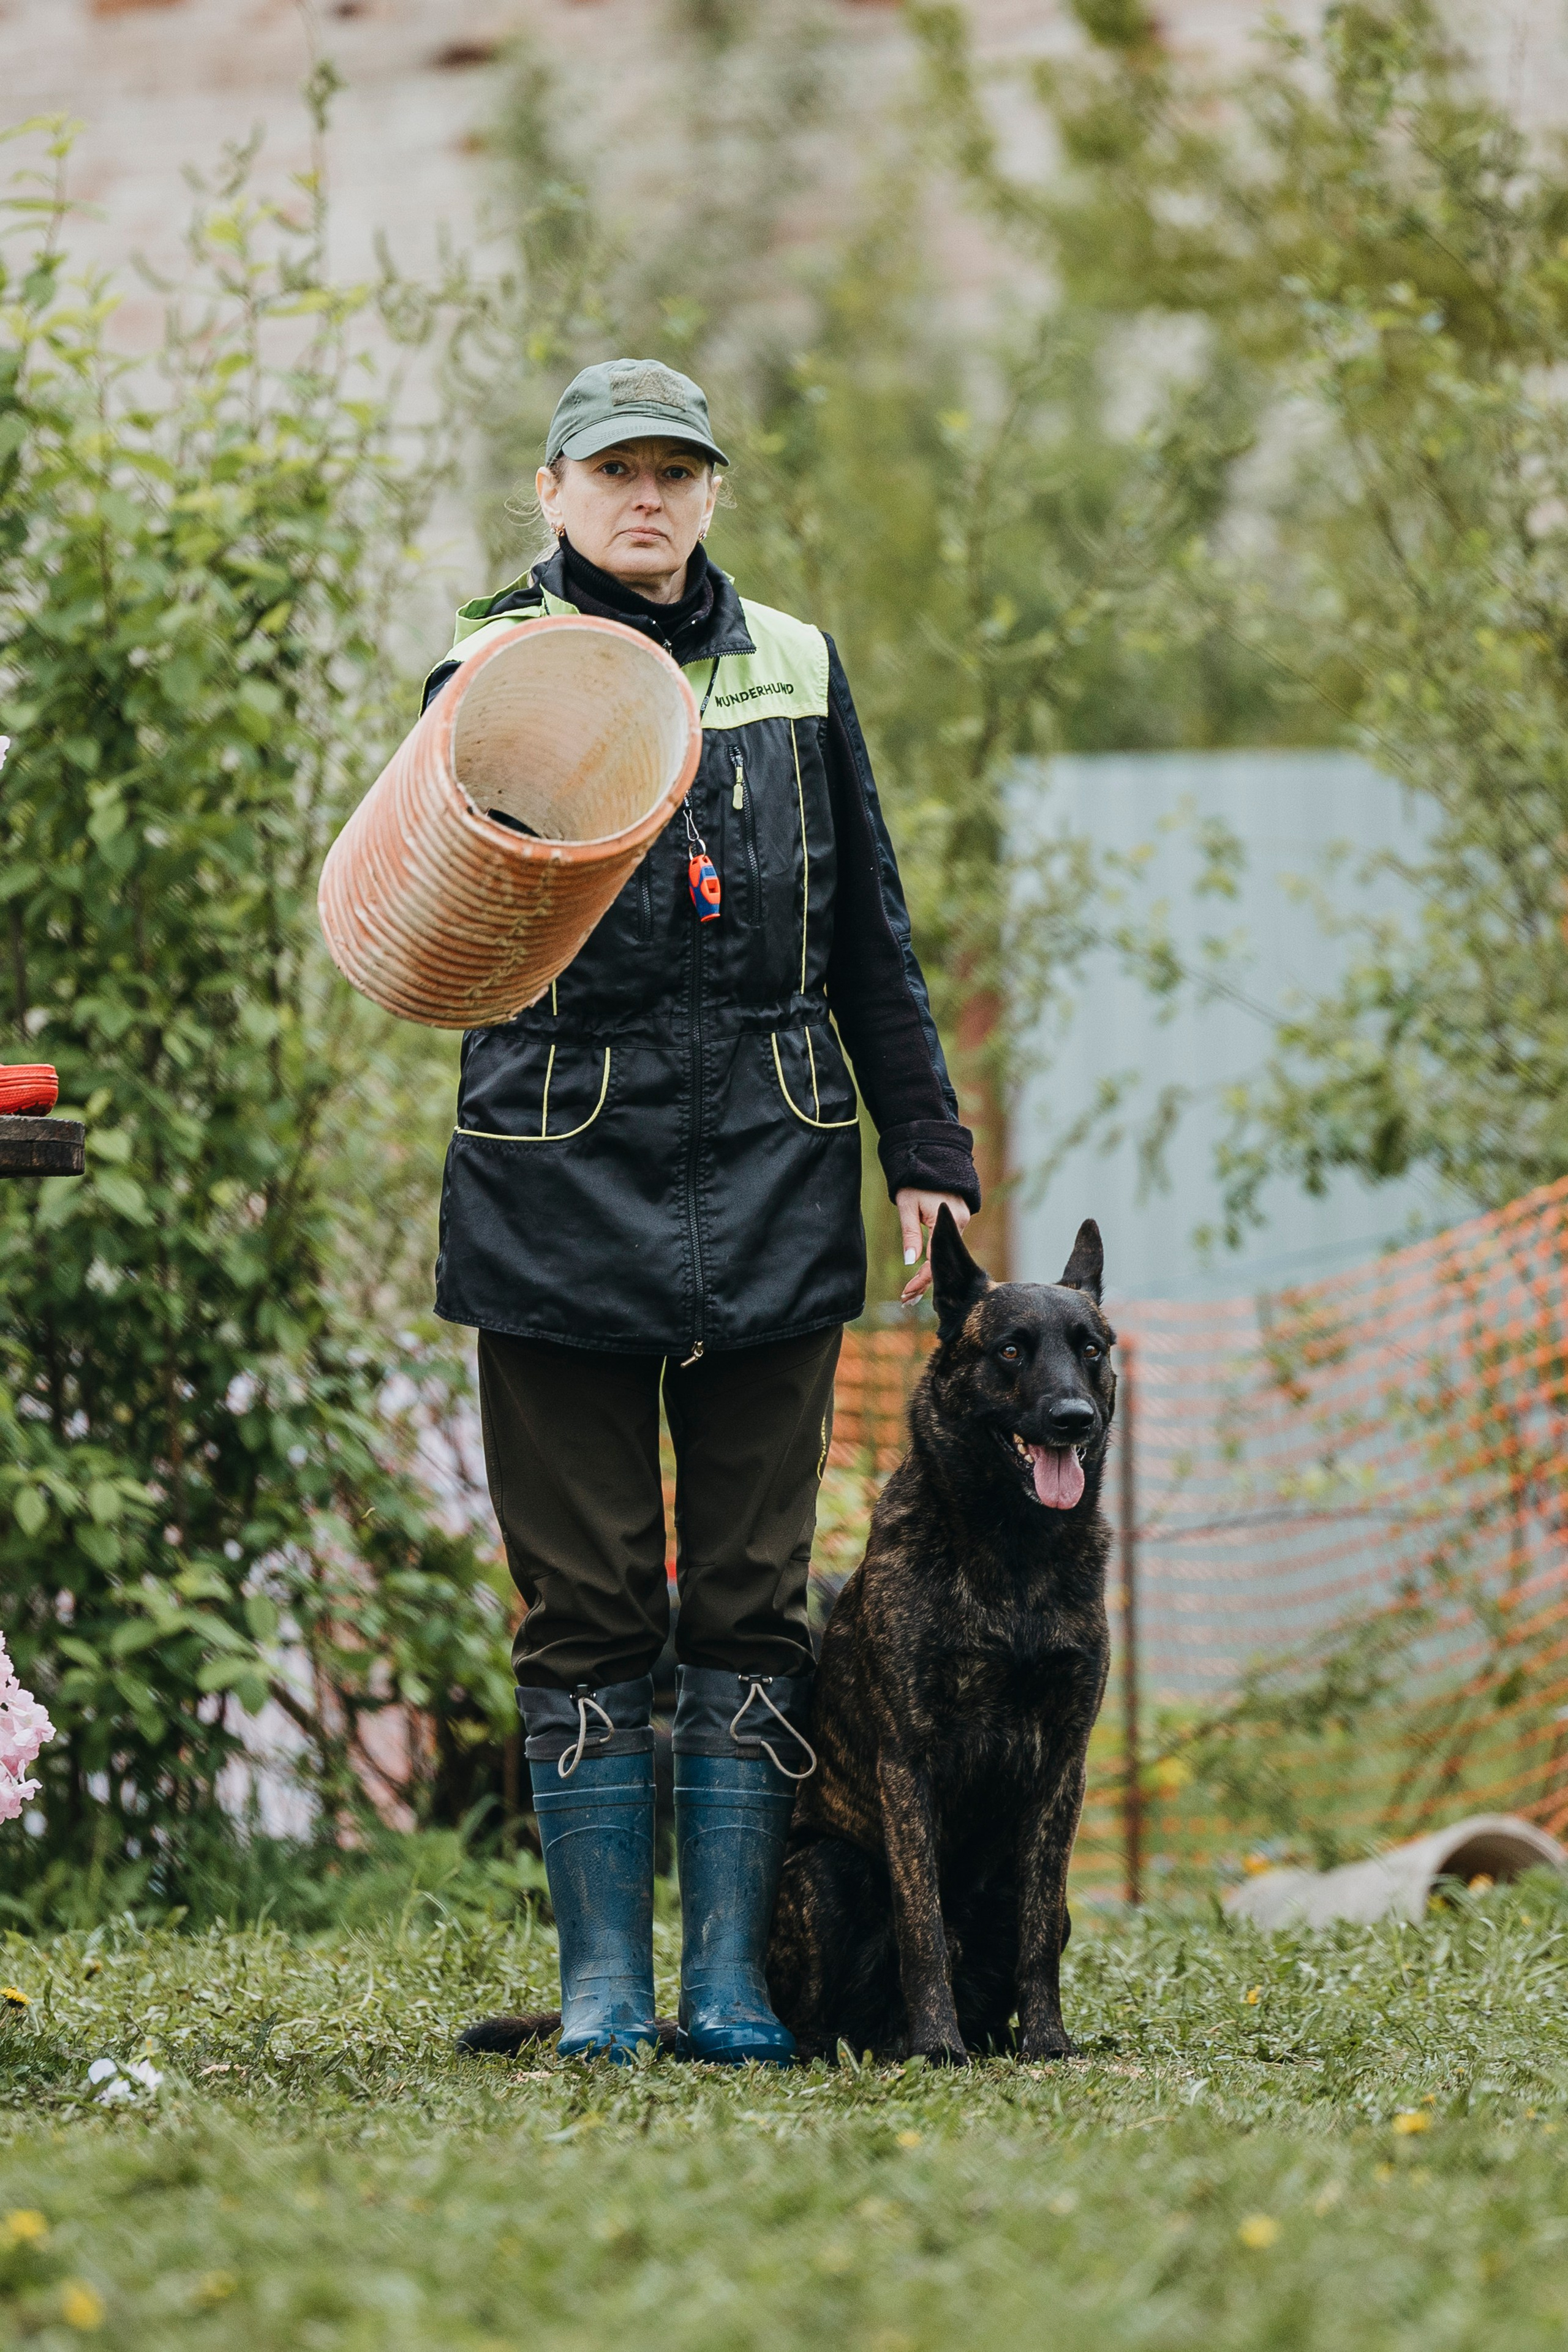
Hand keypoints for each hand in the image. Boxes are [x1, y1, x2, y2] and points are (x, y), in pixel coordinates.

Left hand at [895, 1189, 971, 1303]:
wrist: (931, 1157)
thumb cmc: (915, 1181)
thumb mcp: (907, 1206)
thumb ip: (910, 1234)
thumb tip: (910, 1263)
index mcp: (946, 1221)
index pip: (935, 1259)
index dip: (922, 1280)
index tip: (907, 1295)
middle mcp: (960, 1223)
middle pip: (943, 1261)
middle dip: (925, 1283)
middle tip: (907, 1301)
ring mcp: (963, 1222)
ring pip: (946, 1254)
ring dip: (931, 1273)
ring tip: (912, 1294)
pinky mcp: (961, 1220)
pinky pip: (949, 1245)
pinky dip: (938, 1259)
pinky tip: (926, 1274)